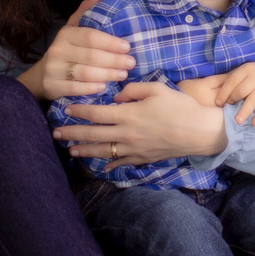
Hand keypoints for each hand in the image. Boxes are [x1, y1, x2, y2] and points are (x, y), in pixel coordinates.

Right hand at [22, 0, 133, 100]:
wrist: (42, 76)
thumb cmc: (66, 50)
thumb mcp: (73, 29)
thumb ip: (86, 12)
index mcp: (66, 34)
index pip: (90, 37)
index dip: (110, 42)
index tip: (127, 46)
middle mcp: (58, 50)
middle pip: (90, 56)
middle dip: (114, 60)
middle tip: (131, 63)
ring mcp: (54, 69)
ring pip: (84, 73)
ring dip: (107, 74)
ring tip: (123, 75)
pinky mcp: (52, 86)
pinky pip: (74, 88)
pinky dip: (91, 88)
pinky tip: (104, 87)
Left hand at [52, 80, 224, 168]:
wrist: (200, 132)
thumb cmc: (180, 107)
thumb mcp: (157, 89)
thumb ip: (133, 90)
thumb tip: (117, 95)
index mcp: (129, 114)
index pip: (96, 113)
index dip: (79, 111)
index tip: (66, 109)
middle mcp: (126, 134)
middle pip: (93, 134)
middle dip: (72, 134)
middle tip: (55, 133)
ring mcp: (134, 149)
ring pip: (103, 151)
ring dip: (84, 151)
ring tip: (70, 150)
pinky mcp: (143, 158)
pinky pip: (121, 162)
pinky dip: (109, 165)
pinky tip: (100, 166)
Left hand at [212, 61, 254, 127]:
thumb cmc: (254, 74)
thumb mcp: (244, 72)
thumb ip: (232, 79)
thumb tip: (215, 93)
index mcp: (246, 69)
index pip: (232, 81)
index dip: (224, 93)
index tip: (218, 103)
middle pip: (241, 91)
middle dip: (232, 101)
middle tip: (227, 110)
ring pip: (252, 100)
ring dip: (244, 111)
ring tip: (237, 121)